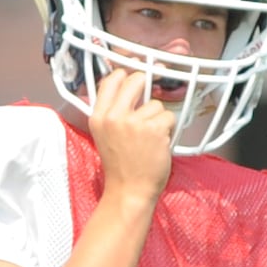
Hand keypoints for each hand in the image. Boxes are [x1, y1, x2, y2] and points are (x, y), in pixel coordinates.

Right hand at [87, 68, 175, 201]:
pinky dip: (168, 129)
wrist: (129, 190)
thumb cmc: (120, 165)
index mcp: (98, 116)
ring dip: (158, 118)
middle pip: (135, 80)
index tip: (134, 78)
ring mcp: (134, 122)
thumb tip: (127, 87)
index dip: (125, 76)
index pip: (111, 80)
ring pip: (156, 104)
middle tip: (147, 100)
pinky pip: (168, 117)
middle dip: (146, 84)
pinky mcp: (154, 129)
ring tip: (150, 137)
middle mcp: (113, 116)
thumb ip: (111, 111)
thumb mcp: (104, 134)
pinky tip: (158, 143)